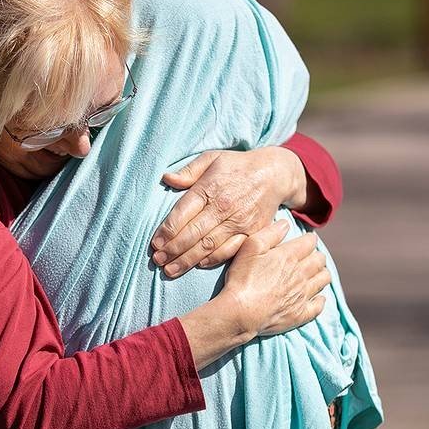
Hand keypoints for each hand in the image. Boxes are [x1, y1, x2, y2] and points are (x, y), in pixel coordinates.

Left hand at [151, 147, 307, 276]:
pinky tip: (198, 265)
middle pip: (192, 233)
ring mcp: (238, 221)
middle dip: (172, 250)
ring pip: (208, 246)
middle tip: (157, 261)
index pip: (182, 213)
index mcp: (209, 188)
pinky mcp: (251, 232)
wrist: (274, 174)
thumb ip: (188, 171)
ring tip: (170, 270)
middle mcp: (223, 206)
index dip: (166, 231)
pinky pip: (230, 250)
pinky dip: (213, 259)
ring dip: (187, 260)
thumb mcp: (211, 159)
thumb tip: (166, 179)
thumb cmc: (237, 166)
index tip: (155, 244)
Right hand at [219, 222, 329, 336]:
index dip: (309, 239)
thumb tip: (285, 224)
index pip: (310, 242)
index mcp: (289, 256)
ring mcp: (303, 295)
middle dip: (317, 255)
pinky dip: (320, 299)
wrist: (241, 312)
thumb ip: (269, 233)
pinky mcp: (301, 313)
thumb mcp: (250, 248)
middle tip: (310, 256)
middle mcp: (301, 274)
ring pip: (323, 280)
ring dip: (321, 274)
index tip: (305, 240)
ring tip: (314, 273)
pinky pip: (319, 305)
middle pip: (320, 260)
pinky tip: (316, 297)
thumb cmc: (242, 278)